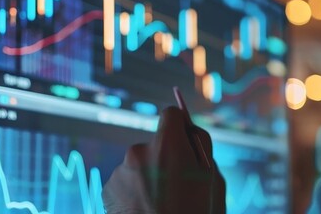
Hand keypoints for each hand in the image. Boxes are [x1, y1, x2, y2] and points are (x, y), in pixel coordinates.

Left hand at [103, 106, 225, 213]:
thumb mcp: (212, 182)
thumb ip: (202, 150)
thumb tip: (192, 134)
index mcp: (168, 145)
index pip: (172, 115)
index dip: (181, 127)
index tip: (184, 138)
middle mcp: (139, 151)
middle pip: (155, 144)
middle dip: (165, 159)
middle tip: (177, 187)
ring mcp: (120, 171)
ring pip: (139, 166)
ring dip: (148, 179)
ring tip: (161, 206)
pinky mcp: (108, 189)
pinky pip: (126, 183)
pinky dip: (134, 194)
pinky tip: (145, 212)